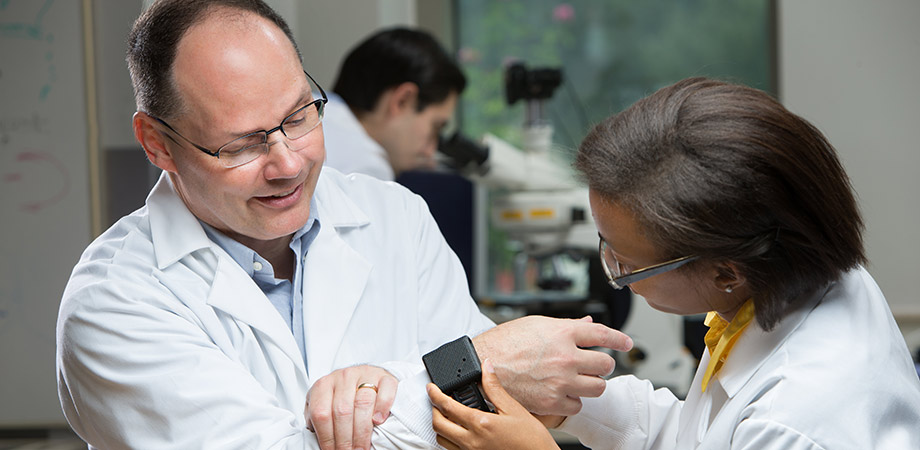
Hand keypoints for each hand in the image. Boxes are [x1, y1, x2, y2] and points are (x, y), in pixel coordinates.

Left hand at [305, 365, 397, 449]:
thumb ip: (316, 416)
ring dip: (362, 431)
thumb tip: (314, 435)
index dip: (326, 437)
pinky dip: (382, 407)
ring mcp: (365, 374)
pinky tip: (378, 421)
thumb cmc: (342, 394)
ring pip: (363, 403)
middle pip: (342, 411)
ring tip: (361, 448)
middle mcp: (343, 377)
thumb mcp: (324, 401)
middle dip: (345, 439)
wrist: (365, 375)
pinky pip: (385, 390)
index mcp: (324, 385)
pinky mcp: (384, 376)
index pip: (321, 414)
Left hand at [428, 360, 561, 449]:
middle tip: (437, 400)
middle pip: (438, 425)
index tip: (431, 388)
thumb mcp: (513, 408)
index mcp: (480, 424)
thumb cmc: (530, 439)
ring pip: (442, 441)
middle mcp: (471, 441)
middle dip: (433, 410)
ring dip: (440, 427)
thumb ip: (494, 387)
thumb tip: (486, 367)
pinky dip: (449, 440)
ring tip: (447, 416)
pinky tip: (459, 432)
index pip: (447, 407)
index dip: (435, 394)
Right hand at [472, 315, 631, 415]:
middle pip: (606, 364)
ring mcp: (561, 381)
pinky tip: (562, 392)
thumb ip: (566, 326)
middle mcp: (566, 357)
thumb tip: (587, 324)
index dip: (619, 339)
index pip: (603, 334)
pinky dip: (573, 400)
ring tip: (578, 380)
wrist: (482, 364)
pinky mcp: (552, 401)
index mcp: (563, 332)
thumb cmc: (505, 342)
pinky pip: (578, 405)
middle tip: (593, 365)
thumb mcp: (537, 324)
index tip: (626, 343)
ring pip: (597, 387)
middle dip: (602, 365)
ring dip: (591, 384)